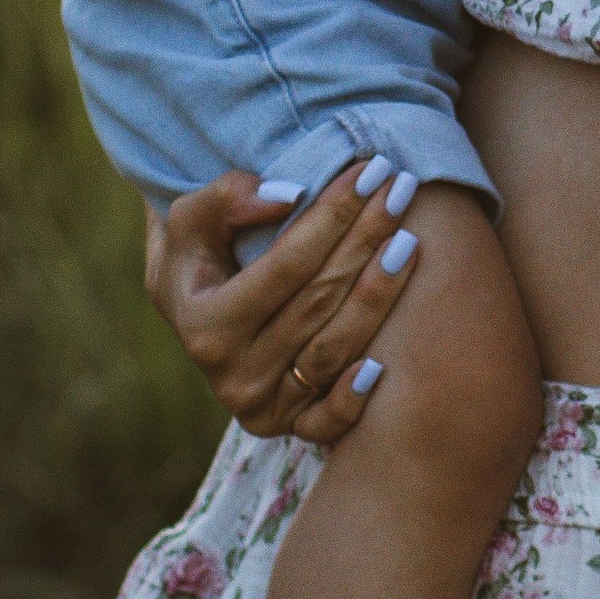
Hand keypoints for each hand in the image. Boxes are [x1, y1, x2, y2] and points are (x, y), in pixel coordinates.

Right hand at [144, 156, 423, 446]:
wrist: (195, 307)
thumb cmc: (200, 251)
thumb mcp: (189, 219)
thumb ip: (225, 199)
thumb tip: (287, 196)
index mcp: (204, 325)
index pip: (287, 265)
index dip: (332, 216)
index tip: (370, 171)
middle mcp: (232, 375)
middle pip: (319, 301)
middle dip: (366, 239)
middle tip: (402, 189)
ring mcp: (263, 407)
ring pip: (334, 351)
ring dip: (378, 295)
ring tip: (410, 241)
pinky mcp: (291, 426)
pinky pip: (330, 421)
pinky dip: (355, 396)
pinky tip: (384, 362)